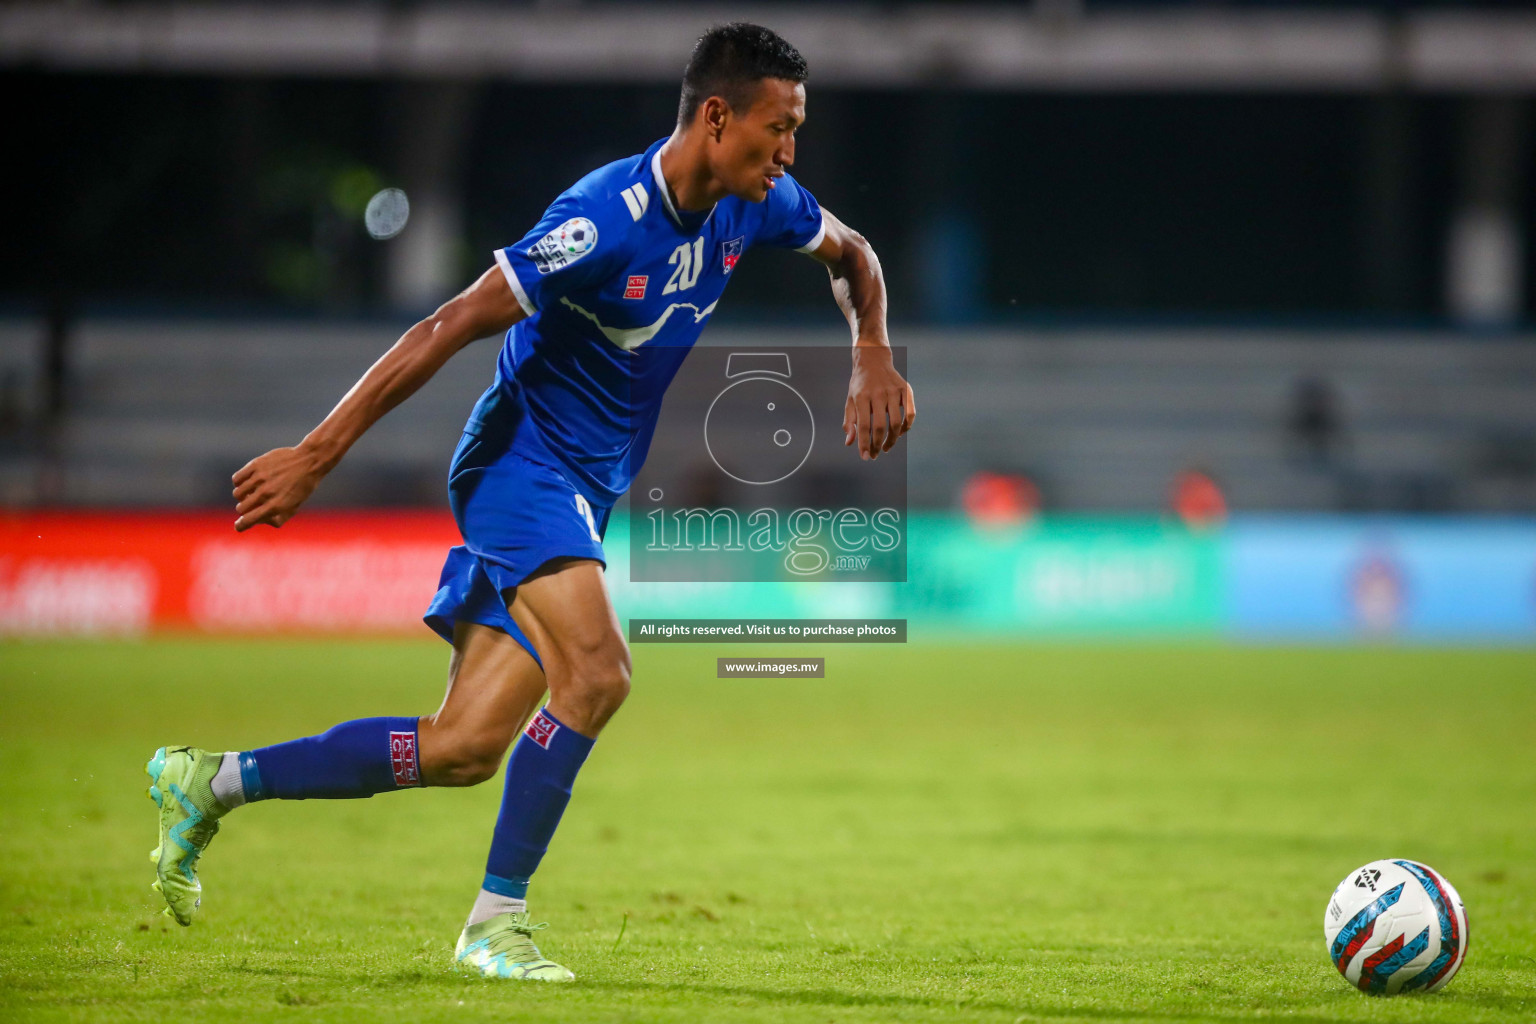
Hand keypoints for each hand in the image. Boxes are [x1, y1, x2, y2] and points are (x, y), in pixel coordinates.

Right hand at [232, 446, 324, 530]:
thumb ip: (277, 518)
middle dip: (245, 509)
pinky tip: (249, 481)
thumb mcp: (294, 507)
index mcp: (276, 506)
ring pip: (237, 493)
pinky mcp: (255, 465)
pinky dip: (240, 482)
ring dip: (243, 495)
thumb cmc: (302, 487)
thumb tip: (258, 521)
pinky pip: (236, 479)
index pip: (249, 520)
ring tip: (253, 490)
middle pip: (241, 508)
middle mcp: (266, 493)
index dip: (241, 525)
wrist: (309, 461)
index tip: (239, 525)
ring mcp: (259, 478)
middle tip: (254, 503)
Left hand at [843, 346, 914, 460]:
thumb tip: (850, 443)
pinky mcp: (906, 389)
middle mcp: (878, 393)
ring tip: (886, 447)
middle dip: (877, 445)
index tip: (865, 457)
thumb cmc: (860, 385)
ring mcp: (893, 391)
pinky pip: (910, 413)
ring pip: (896, 422)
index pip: (864, 426)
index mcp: (861, 397)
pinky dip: (906, 427)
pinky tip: (899, 434)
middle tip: (874, 455)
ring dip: (892, 439)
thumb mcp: (850, 401)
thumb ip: (849, 422)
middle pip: (880, 426)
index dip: (865, 443)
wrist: (873, 360)